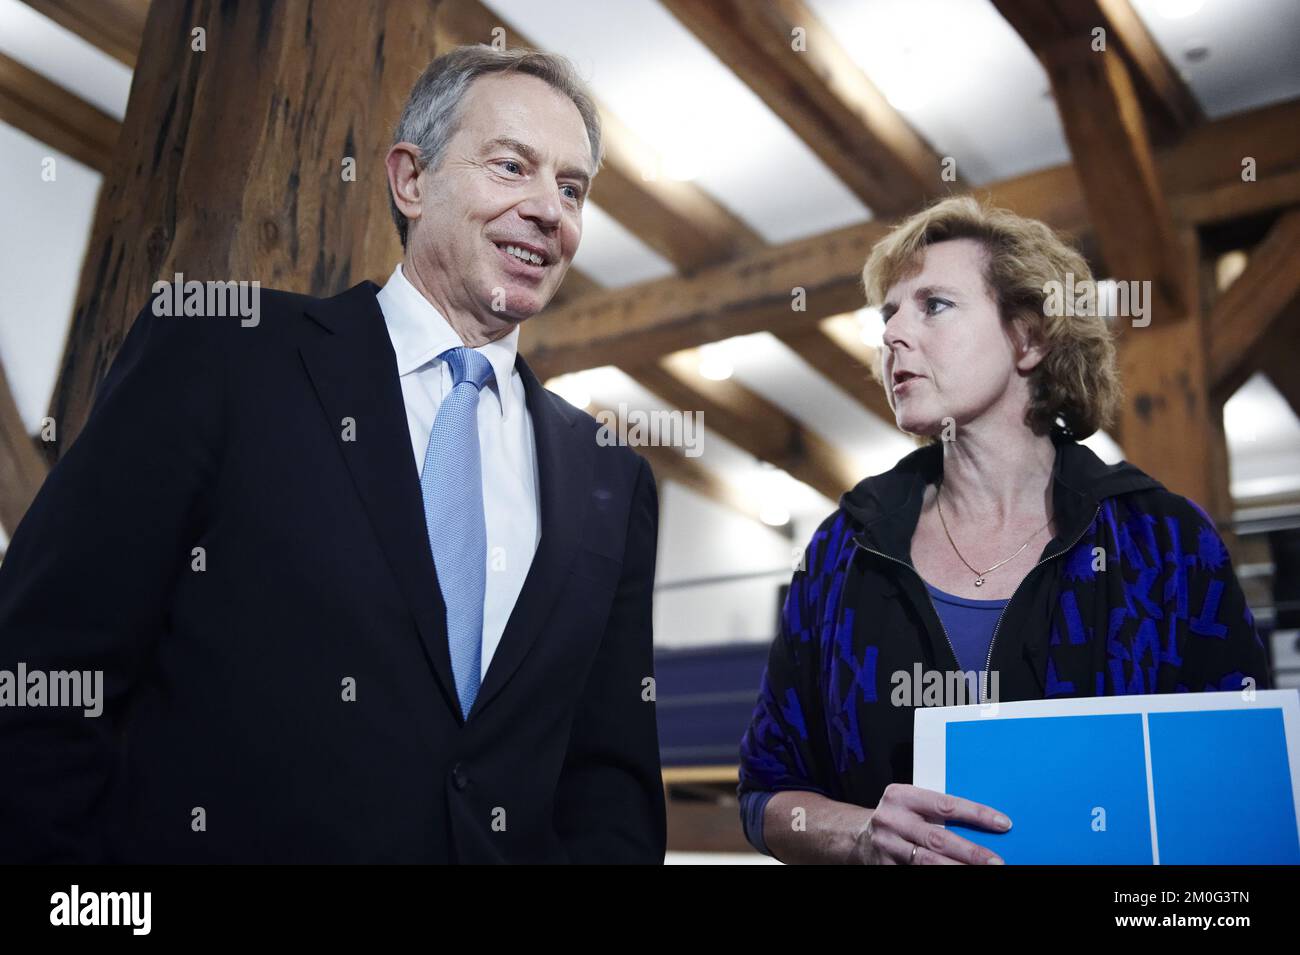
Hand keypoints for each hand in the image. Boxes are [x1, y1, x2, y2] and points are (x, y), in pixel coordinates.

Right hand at [854, 783, 1010, 864]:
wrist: (857, 837)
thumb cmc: (896, 818)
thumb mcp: (911, 805)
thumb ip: (936, 810)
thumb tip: (982, 824)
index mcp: (901, 796)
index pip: (946, 805)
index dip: (976, 814)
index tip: (1002, 823)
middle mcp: (892, 820)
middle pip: (938, 838)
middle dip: (971, 852)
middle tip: (996, 861)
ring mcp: (887, 846)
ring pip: (928, 862)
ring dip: (958, 869)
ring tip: (982, 872)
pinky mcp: (885, 867)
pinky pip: (916, 874)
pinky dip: (938, 876)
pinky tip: (957, 877)